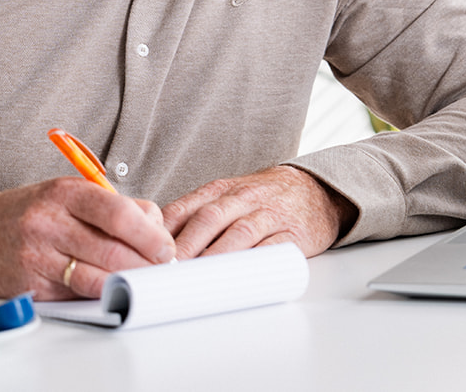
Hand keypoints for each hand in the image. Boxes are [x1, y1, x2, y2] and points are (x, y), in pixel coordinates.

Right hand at [0, 178, 174, 299]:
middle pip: (112, 250)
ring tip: (141, 279)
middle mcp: (49, 223)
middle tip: (160, 267)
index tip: (165, 247)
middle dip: (145, 263)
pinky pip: (76, 295)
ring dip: (127, 282)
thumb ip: (115, 206)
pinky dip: (100, 293)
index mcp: (65, 193)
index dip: (150, 234)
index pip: (119, 213)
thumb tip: (156, 226)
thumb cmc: (34, 211)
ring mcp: (38, 256)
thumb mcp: (71, 194)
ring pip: (97, 277)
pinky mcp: (31, 285)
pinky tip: (111, 287)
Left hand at [161, 165, 355, 259]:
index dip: (165, 229)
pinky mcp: (291, 234)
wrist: (318, 191)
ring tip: (195, 276)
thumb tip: (158, 243)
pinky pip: (270, 248)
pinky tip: (237, 275)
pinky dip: (252, 261)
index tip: (148, 251)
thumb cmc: (266, 198)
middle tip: (165, 269)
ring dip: (214, 256)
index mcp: (223, 189)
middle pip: (209, 218)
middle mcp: (244, 198)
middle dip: (185, 244)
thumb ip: (199, 214)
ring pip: (238, 232)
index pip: (187, 206)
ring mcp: (269, 214)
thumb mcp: (231, 195)